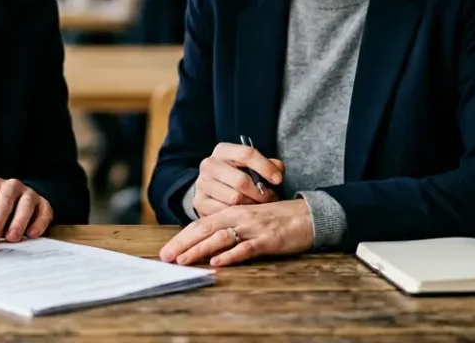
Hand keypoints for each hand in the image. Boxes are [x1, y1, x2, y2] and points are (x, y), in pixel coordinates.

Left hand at [0, 177, 52, 243]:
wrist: (19, 204)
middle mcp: (12, 185)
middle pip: (5, 200)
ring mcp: (29, 193)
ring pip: (25, 205)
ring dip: (18, 222)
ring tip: (11, 238)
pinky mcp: (44, 204)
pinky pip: (43, 212)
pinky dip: (38, 223)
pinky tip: (31, 234)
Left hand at [159, 199, 313, 267]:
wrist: (308, 215)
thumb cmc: (276, 219)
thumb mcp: (249, 220)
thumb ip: (229, 229)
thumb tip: (206, 246)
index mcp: (232, 212)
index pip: (201, 225)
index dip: (181, 238)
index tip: (166, 251)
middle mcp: (239, 217)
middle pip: (205, 230)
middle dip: (183, 244)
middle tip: (166, 257)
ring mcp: (253, 228)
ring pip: (221, 238)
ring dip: (200, 250)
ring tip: (183, 261)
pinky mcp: (268, 240)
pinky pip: (246, 248)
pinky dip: (230, 255)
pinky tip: (217, 262)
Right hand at [192, 143, 284, 216]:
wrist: (211, 187)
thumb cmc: (237, 174)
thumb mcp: (251, 165)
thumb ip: (268, 164)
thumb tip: (278, 170)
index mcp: (223, 150)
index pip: (247, 154)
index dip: (266, 167)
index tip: (279, 180)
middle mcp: (209, 164)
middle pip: (240, 181)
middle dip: (260, 193)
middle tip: (270, 198)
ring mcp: (202, 184)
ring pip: (234, 199)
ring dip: (251, 206)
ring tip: (258, 206)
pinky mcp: (199, 202)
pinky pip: (224, 212)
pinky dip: (238, 215)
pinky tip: (245, 213)